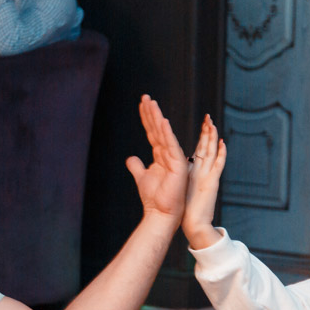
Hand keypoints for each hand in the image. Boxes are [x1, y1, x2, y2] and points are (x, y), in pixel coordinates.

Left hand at [128, 95, 189, 225]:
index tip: (142, 103)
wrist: (161, 213)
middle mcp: (168, 153)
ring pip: (164, 133)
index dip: (147, 117)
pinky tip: (162, 120)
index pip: (152, 132)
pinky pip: (171, 145)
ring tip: (151, 102)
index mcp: (161, 155)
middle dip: (151, 112)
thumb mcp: (141, 177)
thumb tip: (131, 158)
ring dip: (157, 117)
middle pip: (158, 128)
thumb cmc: (154, 198)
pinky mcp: (178, 164)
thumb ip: (136, 166)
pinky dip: (167, 133)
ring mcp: (174, 158)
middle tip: (145, 96)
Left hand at [183, 114, 226, 248]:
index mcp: (195, 171)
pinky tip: (222, 143)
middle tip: (208, 117)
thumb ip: (172, 174)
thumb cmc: (185, 208)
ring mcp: (209, 176)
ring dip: (212, 138)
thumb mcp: (179, 186)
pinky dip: (221, 155)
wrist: (194, 224)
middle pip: (206, 147)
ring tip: (212, 124)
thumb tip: (163, 166)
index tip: (202, 123)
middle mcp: (203, 171)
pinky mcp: (212, 183)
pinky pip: (218, 166)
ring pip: (212, 153)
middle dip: (207, 132)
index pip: (199, 149)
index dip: (201, 136)